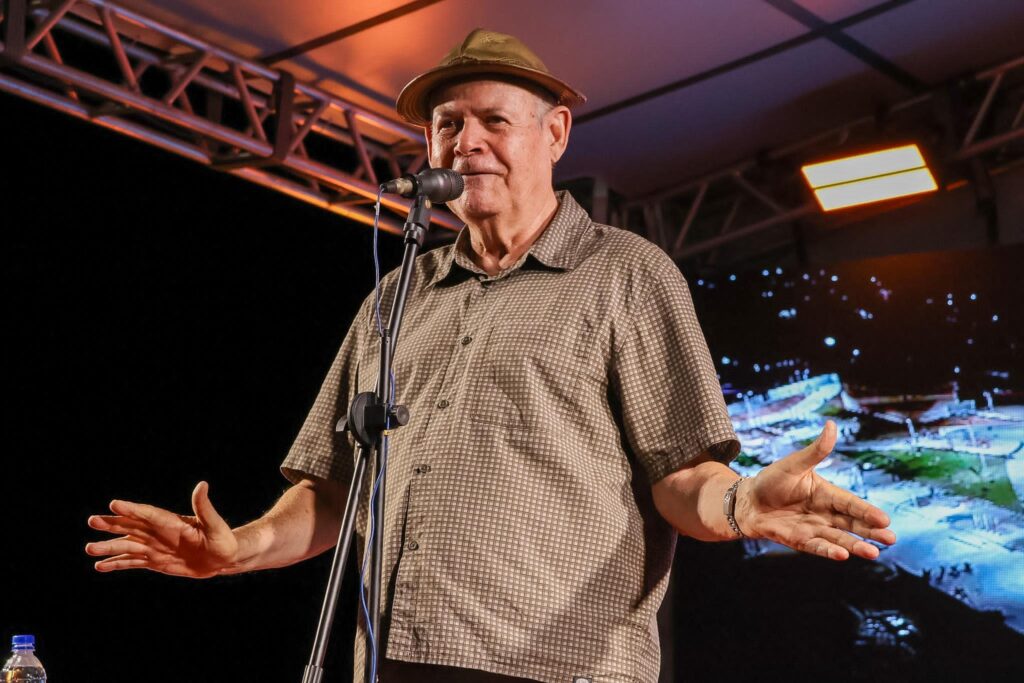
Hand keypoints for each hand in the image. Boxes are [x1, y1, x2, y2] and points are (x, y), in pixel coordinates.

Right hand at [85, 481, 238, 577]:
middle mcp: (158, 532)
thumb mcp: (215, 524)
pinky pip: (131, 562)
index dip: (132, 509)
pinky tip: (99, 566)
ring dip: (109, 547)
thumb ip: (204, 507)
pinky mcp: (155, 561)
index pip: (148, 513)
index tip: (114, 504)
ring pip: (127, 545)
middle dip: (112, 524)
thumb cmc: (222, 538)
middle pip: (131, 526)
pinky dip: (116, 564)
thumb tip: (202, 485)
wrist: (223, 557)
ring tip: (89, 548)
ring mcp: (155, 547)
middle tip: (92, 520)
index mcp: (171, 522)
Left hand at [736, 420, 895, 560]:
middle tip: (891, 539)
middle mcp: (825, 514)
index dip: (867, 512)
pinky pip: (816, 547)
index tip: (885, 520)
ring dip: (855, 546)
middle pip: (852, 525)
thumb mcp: (794, 464)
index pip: (851, 504)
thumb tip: (831, 425)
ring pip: (839, 539)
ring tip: (873, 553)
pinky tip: (843, 555)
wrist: (747, 500)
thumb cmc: (772, 480)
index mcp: (827, 494)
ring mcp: (813, 529)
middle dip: (871, 532)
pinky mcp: (799, 540)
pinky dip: (829, 551)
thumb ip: (815, 451)